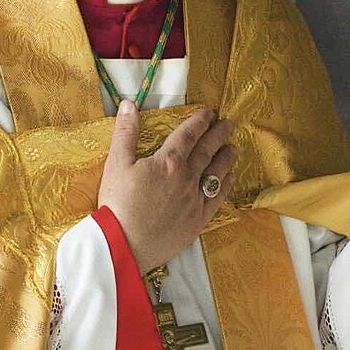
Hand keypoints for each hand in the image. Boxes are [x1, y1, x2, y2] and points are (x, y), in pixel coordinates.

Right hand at [98, 101, 236, 273]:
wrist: (124, 245)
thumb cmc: (118, 203)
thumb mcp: (116, 163)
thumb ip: (125, 132)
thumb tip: (129, 104)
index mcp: (168, 161)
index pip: (189, 134)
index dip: (200, 121)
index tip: (209, 112)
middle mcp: (187, 177)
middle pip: (207, 150)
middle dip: (218, 135)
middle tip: (229, 124)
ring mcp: (195, 199)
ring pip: (217, 173)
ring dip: (226, 158)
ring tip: (234, 147)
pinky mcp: (197, 220)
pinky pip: (217, 198)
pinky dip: (226, 186)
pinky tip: (231, 178)